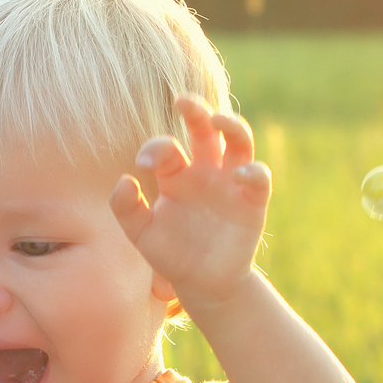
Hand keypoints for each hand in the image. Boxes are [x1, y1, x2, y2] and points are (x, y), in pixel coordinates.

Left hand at [109, 95, 269, 306]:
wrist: (202, 283)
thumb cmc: (170, 253)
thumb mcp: (141, 234)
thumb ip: (126, 209)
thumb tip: (124, 180)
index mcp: (175, 174)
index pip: (166, 147)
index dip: (155, 149)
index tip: (143, 163)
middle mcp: (204, 170)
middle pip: (204, 128)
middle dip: (196, 110)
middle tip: (183, 100)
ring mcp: (230, 182)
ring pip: (238, 140)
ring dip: (232, 125)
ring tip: (219, 120)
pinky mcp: (252, 200)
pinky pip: (258, 176)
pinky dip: (252, 171)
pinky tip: (238, 174)